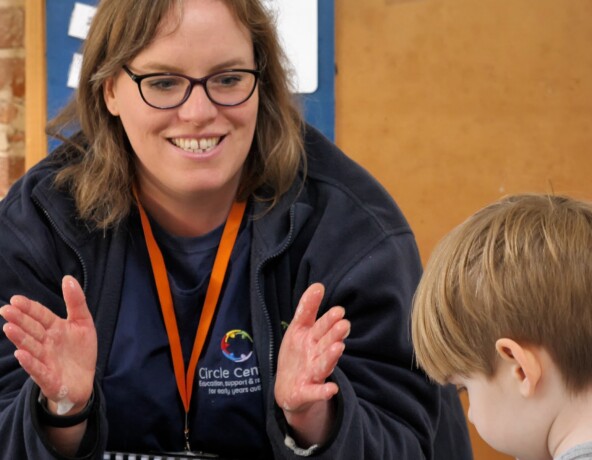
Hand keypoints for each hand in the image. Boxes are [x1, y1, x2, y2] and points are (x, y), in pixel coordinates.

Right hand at [0, 276, 96, 413]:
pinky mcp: (49, 378)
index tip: (16, 299)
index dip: (29, 307)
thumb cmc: (80, 350)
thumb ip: (76, 301)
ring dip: (20, 338)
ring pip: (31, 347)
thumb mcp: (83, 322)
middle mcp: (46, 343)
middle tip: (6, 310)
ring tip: (9, 328)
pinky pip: (38, 369)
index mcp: (54, 328)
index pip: (40, 315)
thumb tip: (68, 278)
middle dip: (19, 320)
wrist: (83, 380)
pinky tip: (21, 354)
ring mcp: (46, 360)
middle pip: (32, 329)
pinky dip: (30, 362)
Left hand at [275, 283, 349, 444]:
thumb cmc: (298, 354)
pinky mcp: (308, 392)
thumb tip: (318, 285)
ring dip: (331, 357)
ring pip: (324, 364)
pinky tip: (331, 389)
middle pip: (326, 342)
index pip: (322, 326)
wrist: (289, 388)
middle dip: (334, 334)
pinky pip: (316, 392)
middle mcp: (317, 354)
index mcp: (314, 338)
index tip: (338, 311)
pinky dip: (323, 391)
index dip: (329, 319)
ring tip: (338, 348)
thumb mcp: (298, 329)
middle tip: (343, 324)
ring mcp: (314, 373)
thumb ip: (307, 308)